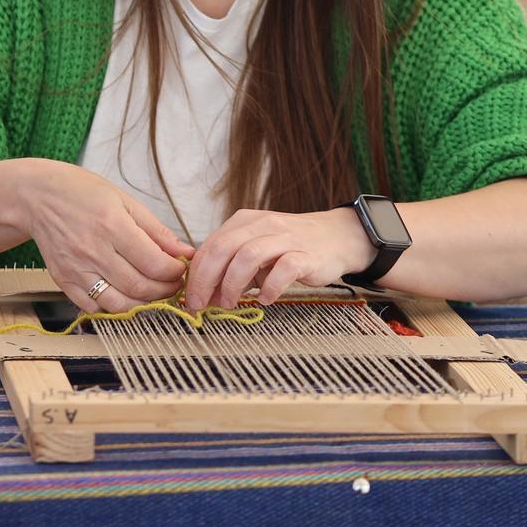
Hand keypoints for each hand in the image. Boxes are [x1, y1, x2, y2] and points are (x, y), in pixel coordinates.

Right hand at [19, 160, 194, 311]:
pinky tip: (123, 294)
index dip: (175, 272)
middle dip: (165, 290)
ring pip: (118, 304)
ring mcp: (76, 268)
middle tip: (171, 283)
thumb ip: (156, 230)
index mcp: (111, 225)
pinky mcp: (63, 280)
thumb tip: (184, 252)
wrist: (37, 197)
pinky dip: (114, 307)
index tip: (180, 268)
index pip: (154, 263)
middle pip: (140, 287)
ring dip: (143, 304)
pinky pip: (93, 307)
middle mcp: (92, 249)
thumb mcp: (124, 200)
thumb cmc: (81, 193)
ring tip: (151, 292)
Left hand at [181, 207, 377, 310]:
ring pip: (248, 256)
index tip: (189, 297)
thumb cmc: (290, 247)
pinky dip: (270, 287)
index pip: (211, 245)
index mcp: (244, 222)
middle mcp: (262, 225)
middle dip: (206, 279)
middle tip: (200, 303)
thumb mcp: (255, 251)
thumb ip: (230, 268)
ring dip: (233, 284)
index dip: (196, 273)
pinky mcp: (306, 254)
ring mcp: (285, 238)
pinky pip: (284, 269)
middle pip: (223, 248)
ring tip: (230, 303)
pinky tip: (265, 300)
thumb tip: (204, 295)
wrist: (336, 237)